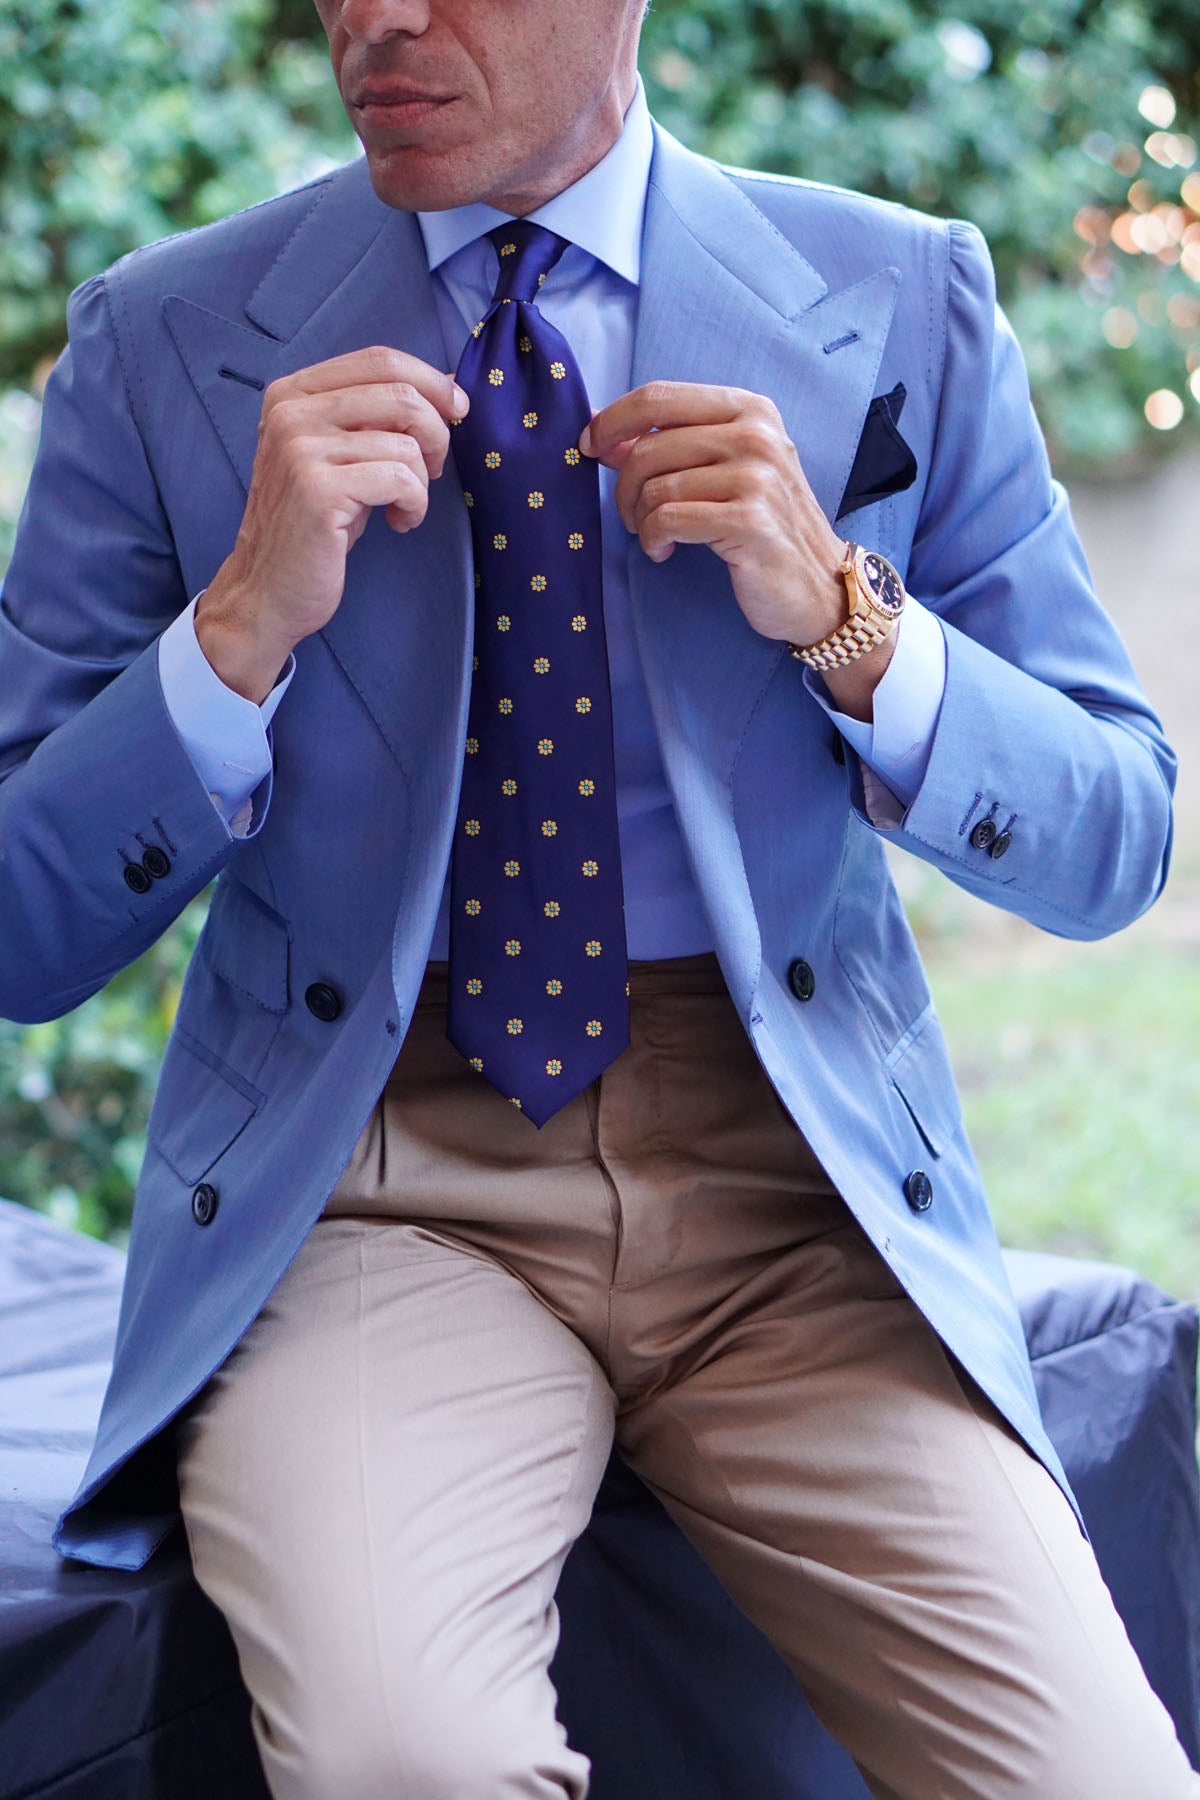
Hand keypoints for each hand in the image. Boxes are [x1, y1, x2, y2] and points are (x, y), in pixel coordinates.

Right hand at [197, 347, 468, 702]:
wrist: (267, 589)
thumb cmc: (314, 524)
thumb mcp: (338, 456)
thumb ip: (374, 418)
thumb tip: (448, 391)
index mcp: (293, 393)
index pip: (379, 359)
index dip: (430, 381)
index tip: (456, 410)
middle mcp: (291, 412)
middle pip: (400, 393)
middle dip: (436, 434)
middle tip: (433, 470)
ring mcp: (301, 449)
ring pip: (406, 443)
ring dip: (421, 482)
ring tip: (404, 507)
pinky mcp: (319, 489)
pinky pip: (401, 479)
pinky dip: (414, 504)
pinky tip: (398, 522)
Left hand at [581, 381, 895, 719]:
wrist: (819, 585)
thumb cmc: (764, 525)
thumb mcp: (727, 469)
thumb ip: (674, 445)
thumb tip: (605, 436)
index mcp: (750, 409)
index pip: (659, 397)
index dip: (612, 421)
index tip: (589, 447)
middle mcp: (757, 435)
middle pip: (649, 446)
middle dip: (624, 487)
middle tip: (632, 516)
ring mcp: (757, 476)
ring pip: (655, 486)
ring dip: (639, 519)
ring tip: (653, 536)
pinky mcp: (749, 520)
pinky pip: (668, 519)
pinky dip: (654, 540)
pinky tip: (664, 552)